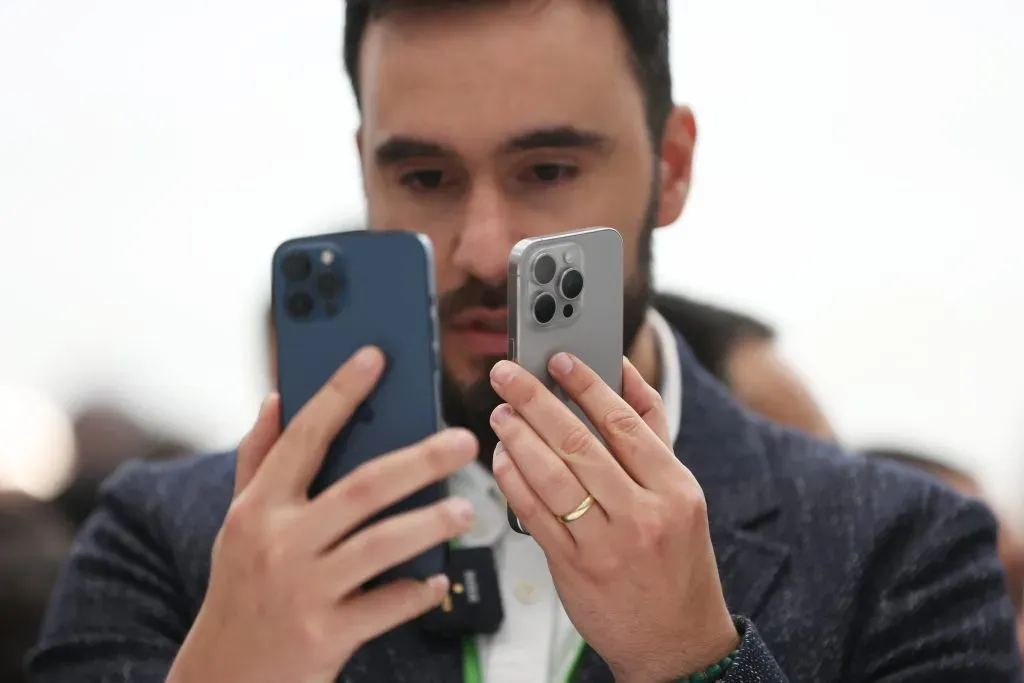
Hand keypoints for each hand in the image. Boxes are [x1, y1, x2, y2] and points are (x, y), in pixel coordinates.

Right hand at [167, 347, 477, 682]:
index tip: (375, 357)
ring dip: (429, 524)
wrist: (223, 677)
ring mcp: (303, 590)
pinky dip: (417, 591)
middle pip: (360, 488)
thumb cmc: (240, 589)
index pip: (304, 438)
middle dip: (418, 460)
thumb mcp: (236, 523)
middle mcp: (279, 543)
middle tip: (463, 441)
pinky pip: (386, 606)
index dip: (340, 393)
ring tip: (465, 511)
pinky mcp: (325, 636)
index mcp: (259, 507)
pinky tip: (438, 580)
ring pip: (380, 545)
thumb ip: (257, 460)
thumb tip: (276, 399)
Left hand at [488, 354, 737, 682]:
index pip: (624, 422)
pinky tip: (501, 460)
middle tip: (508, 374)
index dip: (586, 384)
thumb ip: (652, 434)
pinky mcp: (576, 569)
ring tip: (500, 413)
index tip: (558, 360)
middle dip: (537, 401)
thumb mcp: (682, 496)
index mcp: (675, 489)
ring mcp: (608, 544)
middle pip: (580, 443)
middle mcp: (643, 514)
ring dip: (518, 438)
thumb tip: (624, 373)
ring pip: (553, 477)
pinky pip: (535, 516)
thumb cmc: (677, 562)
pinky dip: (513, 482)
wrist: (676, 642)